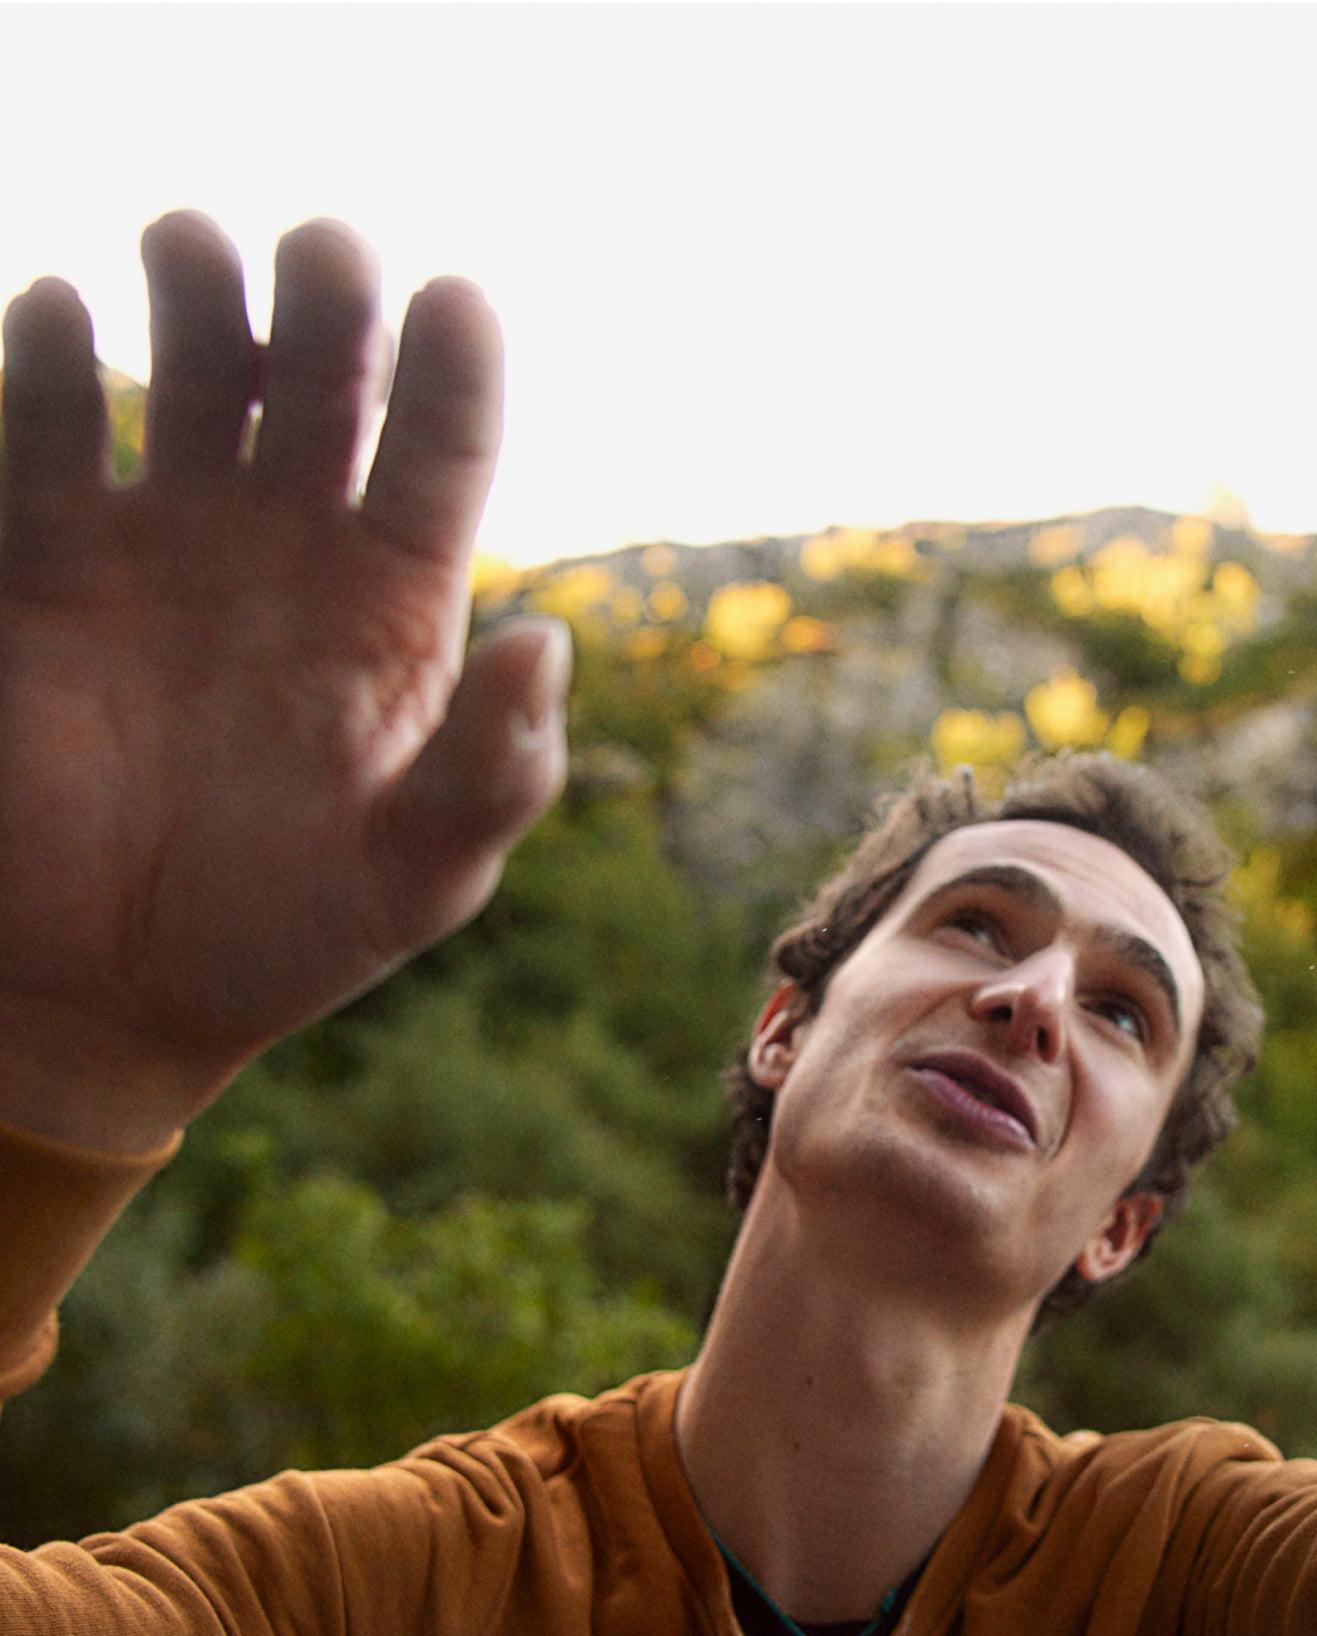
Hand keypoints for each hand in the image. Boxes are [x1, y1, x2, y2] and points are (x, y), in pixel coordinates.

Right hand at [0, 212, 569, 1152]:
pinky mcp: (45, 558)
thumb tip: (550, 639)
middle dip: (329, 304)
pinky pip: (44, 430)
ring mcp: (164, 542)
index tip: (455, 302)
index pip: (440, 454)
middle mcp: (288, 552)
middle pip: (322, 385)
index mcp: (395, 609)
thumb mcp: (417, 877)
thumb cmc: (282, 939)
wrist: (108, 993)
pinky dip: (46, 362)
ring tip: (191, 246)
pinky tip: (59, 320)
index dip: (454, 374)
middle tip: (323, 249)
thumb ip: (493, 771)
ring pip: (190, 375)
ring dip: (197, 298)